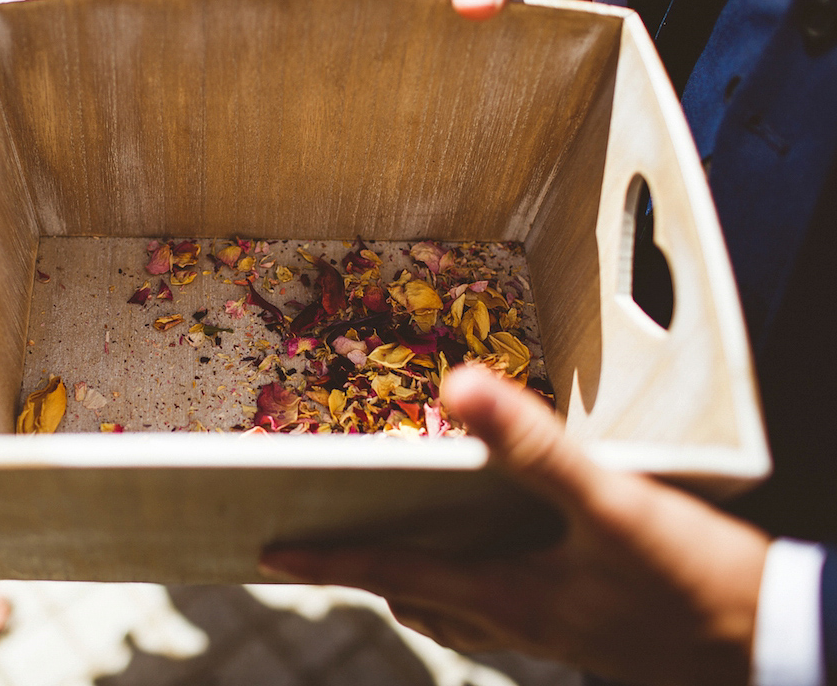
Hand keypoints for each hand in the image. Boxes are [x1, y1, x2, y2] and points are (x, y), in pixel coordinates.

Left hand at [260, 366, 769, 685]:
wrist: (770, 650)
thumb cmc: (691, 583)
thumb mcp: (613, 504)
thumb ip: (535, 447)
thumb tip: (457, 389)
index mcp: (505, 595)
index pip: (392, 574)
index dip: (327, 562)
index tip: (269, 555)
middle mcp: (519, 624)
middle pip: (421, 599)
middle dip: (370, 574)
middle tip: (333, 540)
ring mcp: (555, 636)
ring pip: (463, 614)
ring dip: (423, 583)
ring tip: (403, 546)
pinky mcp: (589, 632)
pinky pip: (508, 614)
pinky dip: (479, 587)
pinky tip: (505, 559)